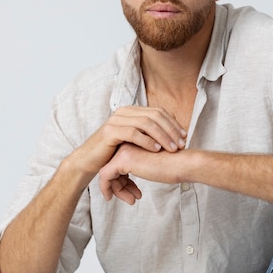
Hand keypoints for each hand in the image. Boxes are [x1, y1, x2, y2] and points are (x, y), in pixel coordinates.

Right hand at [62, 106, 185, 186]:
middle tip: (181, 143)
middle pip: (155, 116)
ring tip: (172, 148)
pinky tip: (156, 149)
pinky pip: (133, 133)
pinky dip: (147, 141)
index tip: (184, 137)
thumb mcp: (133, 141)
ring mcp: (116, 120)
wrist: (88, 160)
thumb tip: (170, 134)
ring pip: (146, 123)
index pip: (158, 112)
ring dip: (162, 136)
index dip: (173, 123)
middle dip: (170, 129)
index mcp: (131, 111)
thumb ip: (147, 134)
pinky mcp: (110, 131)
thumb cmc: (113, 153)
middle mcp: (124, 112)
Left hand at [99, 142, 182, 203]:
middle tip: (132, 198)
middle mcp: (126, 143)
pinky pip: (105, 176)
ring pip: (108, 172)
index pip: (120, 162)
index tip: (133, 190)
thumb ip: (141, 165)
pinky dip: (107, 188)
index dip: (124, 179)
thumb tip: (125, 181)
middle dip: (120, 185)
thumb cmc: (174, 165)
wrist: (183, 163)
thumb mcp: (153, 163)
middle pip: (113, 167)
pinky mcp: (122, 159)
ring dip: (117, 189)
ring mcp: (123, 150)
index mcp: (133, 142)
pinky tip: (116, 198)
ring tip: (131, 200)